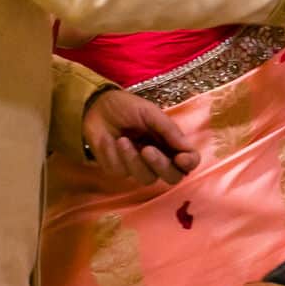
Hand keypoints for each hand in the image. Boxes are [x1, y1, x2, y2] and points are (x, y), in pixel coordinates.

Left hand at [84, 88, 200, 184]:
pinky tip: (108, 140)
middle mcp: (158, 159)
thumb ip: (169, 130)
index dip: (189, 163)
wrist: (96, 106)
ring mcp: (138, 166)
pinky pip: (121, 171)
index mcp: (170, 144)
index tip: (181, 158)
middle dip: (161, 166)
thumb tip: (187, 149)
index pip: (189, 162)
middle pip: (172, 177)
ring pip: (146, 179)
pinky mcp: (118, 169)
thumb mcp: (150, 112)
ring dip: (133, 160)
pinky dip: (113, 154)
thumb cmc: (126, 107)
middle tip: (147, 150)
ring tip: (122, 140)